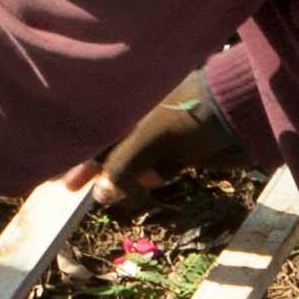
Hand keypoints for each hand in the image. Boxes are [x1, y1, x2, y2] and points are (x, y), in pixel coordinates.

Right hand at [55, 73, 219, 202]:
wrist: (245, 113)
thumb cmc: (191, 116)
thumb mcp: (149, 139)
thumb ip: (121, 167)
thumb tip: (99, 195)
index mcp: (128, 103)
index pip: (92, 129)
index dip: (72, 151)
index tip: (54, 173)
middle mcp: (140, 116)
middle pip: (108, 147)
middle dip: (93, 168)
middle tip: (68, 187)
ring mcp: (161, 134)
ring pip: (132, 161)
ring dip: (127, 176)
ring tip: (126, 182)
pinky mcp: (180, 149)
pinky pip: (157, 167)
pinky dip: (154, 175)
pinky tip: (162, 175)